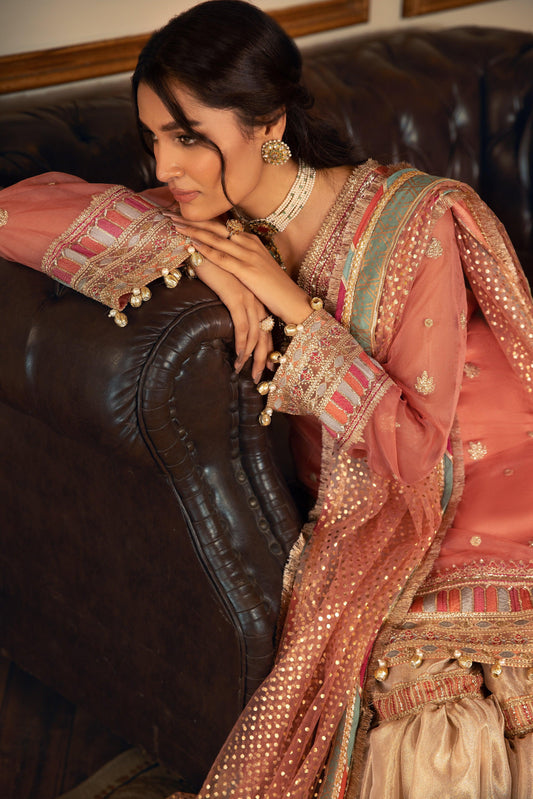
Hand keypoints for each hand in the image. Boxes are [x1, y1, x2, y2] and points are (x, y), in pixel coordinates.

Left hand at [165, 213, 311, 325]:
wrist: (292, 300)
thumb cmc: (274, 288)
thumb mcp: (257, 267)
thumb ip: (241, 259)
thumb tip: (223, 256)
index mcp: (250, 240)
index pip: (220, 225)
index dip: (199, 218)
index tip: (180, 213)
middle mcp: (249, 242)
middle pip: (215, 227)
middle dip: (191, 219)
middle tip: (169, 212)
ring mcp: (248, 255)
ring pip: (215, 239)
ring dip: (193, 230)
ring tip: (173, 224)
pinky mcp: (247, 270)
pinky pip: (222, 257)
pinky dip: (206, 249)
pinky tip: (192, 244)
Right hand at [182, 250, 272, 382]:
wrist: (201, 245)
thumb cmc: (210, 265)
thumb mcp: (224, 286)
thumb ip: (231, 300)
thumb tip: (229, 319)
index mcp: (254, 295)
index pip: (265, 326)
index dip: (267, 347)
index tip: (266, 365)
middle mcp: (255, 297)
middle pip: (264, 334)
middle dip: (263, 358)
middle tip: (259, 377)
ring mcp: (248, 297)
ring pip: (256, 335)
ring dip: (251, 357)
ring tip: (246, 374)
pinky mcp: (236, 297)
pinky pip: (242, 327)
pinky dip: (242, 345)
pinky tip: (238, 358)